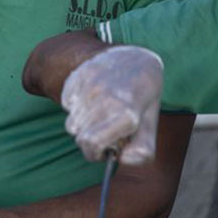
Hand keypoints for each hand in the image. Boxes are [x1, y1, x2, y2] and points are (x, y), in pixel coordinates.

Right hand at [60, 45, 162, 164]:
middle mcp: (107, 98)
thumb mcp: (150, 125)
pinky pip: (67, 104)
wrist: (135, 59)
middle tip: (105, 128)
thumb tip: (121, 158)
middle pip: (79, 135)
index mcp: (127, 114)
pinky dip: (76, 105)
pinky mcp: (79, 75)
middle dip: (90, 138)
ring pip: (71, 121)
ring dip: (84, 122)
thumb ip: (142, 151)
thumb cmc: (142, 98)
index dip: (95, 153)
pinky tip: (93, 97)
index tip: (103, 149)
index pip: (91, 144)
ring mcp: (91, 84)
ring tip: (101, 111)